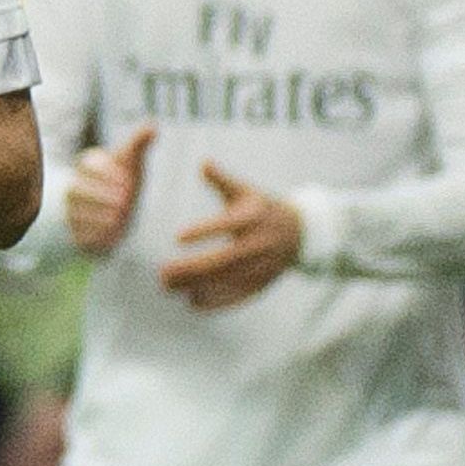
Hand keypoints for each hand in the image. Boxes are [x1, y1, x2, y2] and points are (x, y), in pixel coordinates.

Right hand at [66, 124, 155, 253]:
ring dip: (98, 217)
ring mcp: (71, 212)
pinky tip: (111, 237)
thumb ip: (139, 144)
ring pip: (76, 213)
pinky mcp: (75, 233)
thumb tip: (153, 125)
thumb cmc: (123, 183)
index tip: (128, 181)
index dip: (108, 173)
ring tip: (118, 220)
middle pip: (79, 190)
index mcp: (86, 167)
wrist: (115, 214)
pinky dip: (94, 236)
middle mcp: (73, 189)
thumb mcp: (132, 163)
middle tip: (124, 202)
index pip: (90, 165)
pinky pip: (78, 234)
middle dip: (101, 196)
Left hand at [160, 161, 304, 308]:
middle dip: (192, 268)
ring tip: (169, 287)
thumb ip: (222, 180)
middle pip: (224, 259)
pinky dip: (216, 302)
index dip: (204, 231)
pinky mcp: (264, 283)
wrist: (301, 232)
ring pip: (228, 280)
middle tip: (162, 273)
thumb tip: (202, 162)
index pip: (228, 224)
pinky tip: (192, 303)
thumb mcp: (246, 191)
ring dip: (198, 286)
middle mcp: (260, 243)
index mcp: (255, 217)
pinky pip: (240, 296)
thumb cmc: (262, 209)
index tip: (177, 237)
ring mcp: (264, 266)